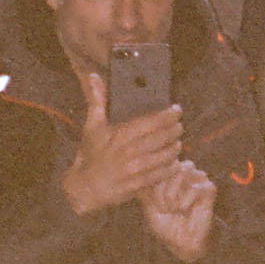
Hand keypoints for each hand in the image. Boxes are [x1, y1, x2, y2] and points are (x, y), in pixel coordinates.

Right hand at [61, 69, 183, 216]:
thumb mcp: (92, 125)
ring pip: (163, 156)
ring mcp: (134, 170)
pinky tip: (174, 162)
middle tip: (179, 125)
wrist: (84, 188)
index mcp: (120, 134)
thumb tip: (93, 76)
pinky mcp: (137, 186)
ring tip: (178, 142)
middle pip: (161, 138)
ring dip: (174, 148)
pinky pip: (160, 175)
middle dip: (174, 130)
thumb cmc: (90, 154)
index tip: (176, 109)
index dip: (168, 115)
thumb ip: (97, 99)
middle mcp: (129, 152)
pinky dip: (170, 168)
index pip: (151, 122)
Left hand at [141, 159, 218, 262]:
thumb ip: (144, 188)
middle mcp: (184, 172)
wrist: (182, 243)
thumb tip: (138, 171)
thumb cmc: (165, 225)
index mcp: (170, 173)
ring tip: (172, 207)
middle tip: (162, 206)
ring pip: (184, 169)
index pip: (160, 162)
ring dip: (173, 190)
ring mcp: (198, 178)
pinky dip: (186, 199)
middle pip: (171, 164)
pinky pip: (196, 186)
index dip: (154, 180)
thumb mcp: (148, 205)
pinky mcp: (209, 189)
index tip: (153, 201)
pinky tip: (183, 209)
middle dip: (162, 186)